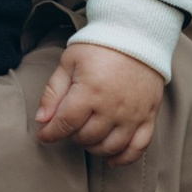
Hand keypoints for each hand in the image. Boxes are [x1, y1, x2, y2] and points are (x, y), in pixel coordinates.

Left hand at [36, 35, 161, 163]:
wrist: (136, 33)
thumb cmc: (99, 46)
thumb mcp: (69, 62)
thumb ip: (53, 92)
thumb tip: (42, 120)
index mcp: (90, 92)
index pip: (65, 124)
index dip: (50, 133)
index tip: (44, 135)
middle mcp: (113, 107)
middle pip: (86, 138)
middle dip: (72, 135)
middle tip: (69, 124)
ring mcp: (133, 114)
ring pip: (109, 147)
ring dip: (93, 146)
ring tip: (87, 134)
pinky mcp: (149, 116)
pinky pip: (138, 148)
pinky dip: (123, 158)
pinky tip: (110, 158)